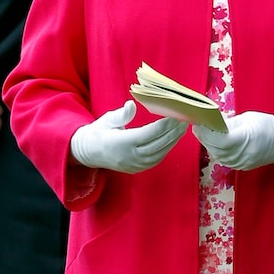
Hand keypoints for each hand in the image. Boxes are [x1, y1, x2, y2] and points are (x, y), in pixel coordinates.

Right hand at [70, 100, 186, 173]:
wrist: (89, 153)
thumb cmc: (99, 132)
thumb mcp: (107, 120)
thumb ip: (121, 115)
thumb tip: (131, 104)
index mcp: (122, 143)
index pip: (149, 133)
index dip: (164, 125)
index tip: (175, 116)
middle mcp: (130, 156)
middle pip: (158, 144)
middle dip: (173, 132)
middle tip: (185, 121)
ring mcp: (134, 165)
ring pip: (159, 153)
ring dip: (172, 141)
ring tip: (182, 129)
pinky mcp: (137, 169)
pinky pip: (155, 160)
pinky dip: (166, 149)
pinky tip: (172, 140)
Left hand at [192, 111, 273, 170]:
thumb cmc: (267, 125)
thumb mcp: (247, 118)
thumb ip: (228, 122)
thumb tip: (209, 122)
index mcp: (247, 139)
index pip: (221, 140)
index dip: (207, 132)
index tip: (198, 122)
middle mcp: (243, 155)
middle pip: (216, 148)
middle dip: (204, 135)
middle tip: (196, 122)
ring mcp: (241, 163)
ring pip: (216, 154)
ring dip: (207, 142)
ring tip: (202, 129)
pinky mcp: (240, 167)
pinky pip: (222, 157)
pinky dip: (214, 148)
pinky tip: (212, 139)